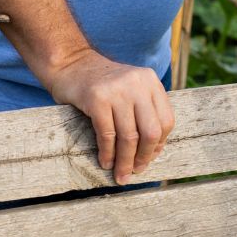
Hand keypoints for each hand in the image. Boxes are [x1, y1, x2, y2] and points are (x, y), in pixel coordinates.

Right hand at [45, 49, 174, 184]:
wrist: (70, 62)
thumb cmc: (102, 83)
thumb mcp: (131, 87)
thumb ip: (144, 108)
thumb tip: (154, 150)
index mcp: (150, 81)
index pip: (166, 120)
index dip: (159, 144)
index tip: (150, 157)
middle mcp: (137, 83)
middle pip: (151, 131)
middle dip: (144, 157)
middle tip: (135, 171)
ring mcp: (117, 90)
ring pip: (129, 137)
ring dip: (124, 161)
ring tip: (120, 175)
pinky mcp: (96, 98)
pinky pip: (107, 135)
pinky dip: (107, 153)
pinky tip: (105, 162)